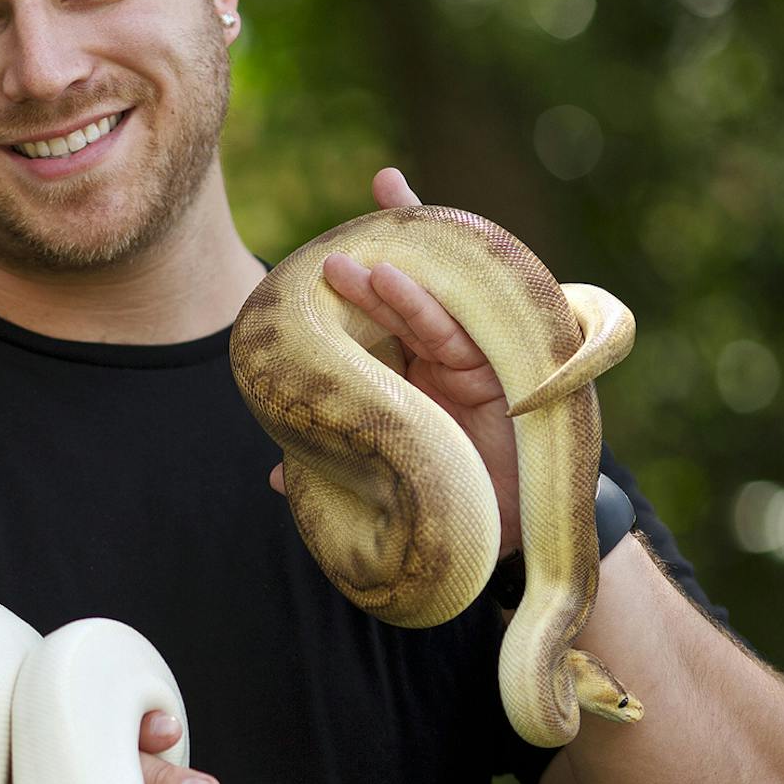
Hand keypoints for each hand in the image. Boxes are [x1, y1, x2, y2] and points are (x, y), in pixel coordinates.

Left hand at [268, 167, 522, 557]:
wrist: (507, 536)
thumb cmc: (450, 501)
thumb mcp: (383, 480)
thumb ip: (339, 466)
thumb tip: (276, 476)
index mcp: (409, 378)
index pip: (378, 322)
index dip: (356, 290)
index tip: (314, 259)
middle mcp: (438, 361)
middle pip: (403, 299)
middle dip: (373, 261)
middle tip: (327, 247)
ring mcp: (467, 360)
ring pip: (421, 307)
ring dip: (381, 278)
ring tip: (336, 263)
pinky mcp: (494, 367)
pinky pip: (449, 331)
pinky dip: (417, 304)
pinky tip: (387, 278)